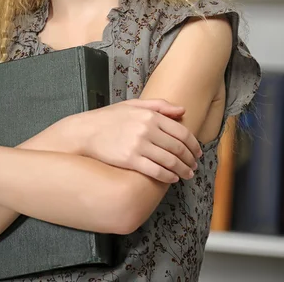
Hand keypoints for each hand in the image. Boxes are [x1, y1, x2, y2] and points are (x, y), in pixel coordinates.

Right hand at [77, 99, 201, 182]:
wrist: (85, 132)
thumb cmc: (109, 118)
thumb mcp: (133, 105)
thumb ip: (159, 105)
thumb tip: (182, 109)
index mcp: (150, 115)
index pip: (181, 131)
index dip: (193, 144)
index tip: (197, 152)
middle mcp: (146, 129)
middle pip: (178, 147)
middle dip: (190, 159)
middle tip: (195, 166)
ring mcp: (138, 145)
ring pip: (170, 161)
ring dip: (183, 170)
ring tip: (187, 174)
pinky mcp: (130, 160)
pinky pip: (156, 171)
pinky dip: (168, 176)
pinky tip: (172, 179)